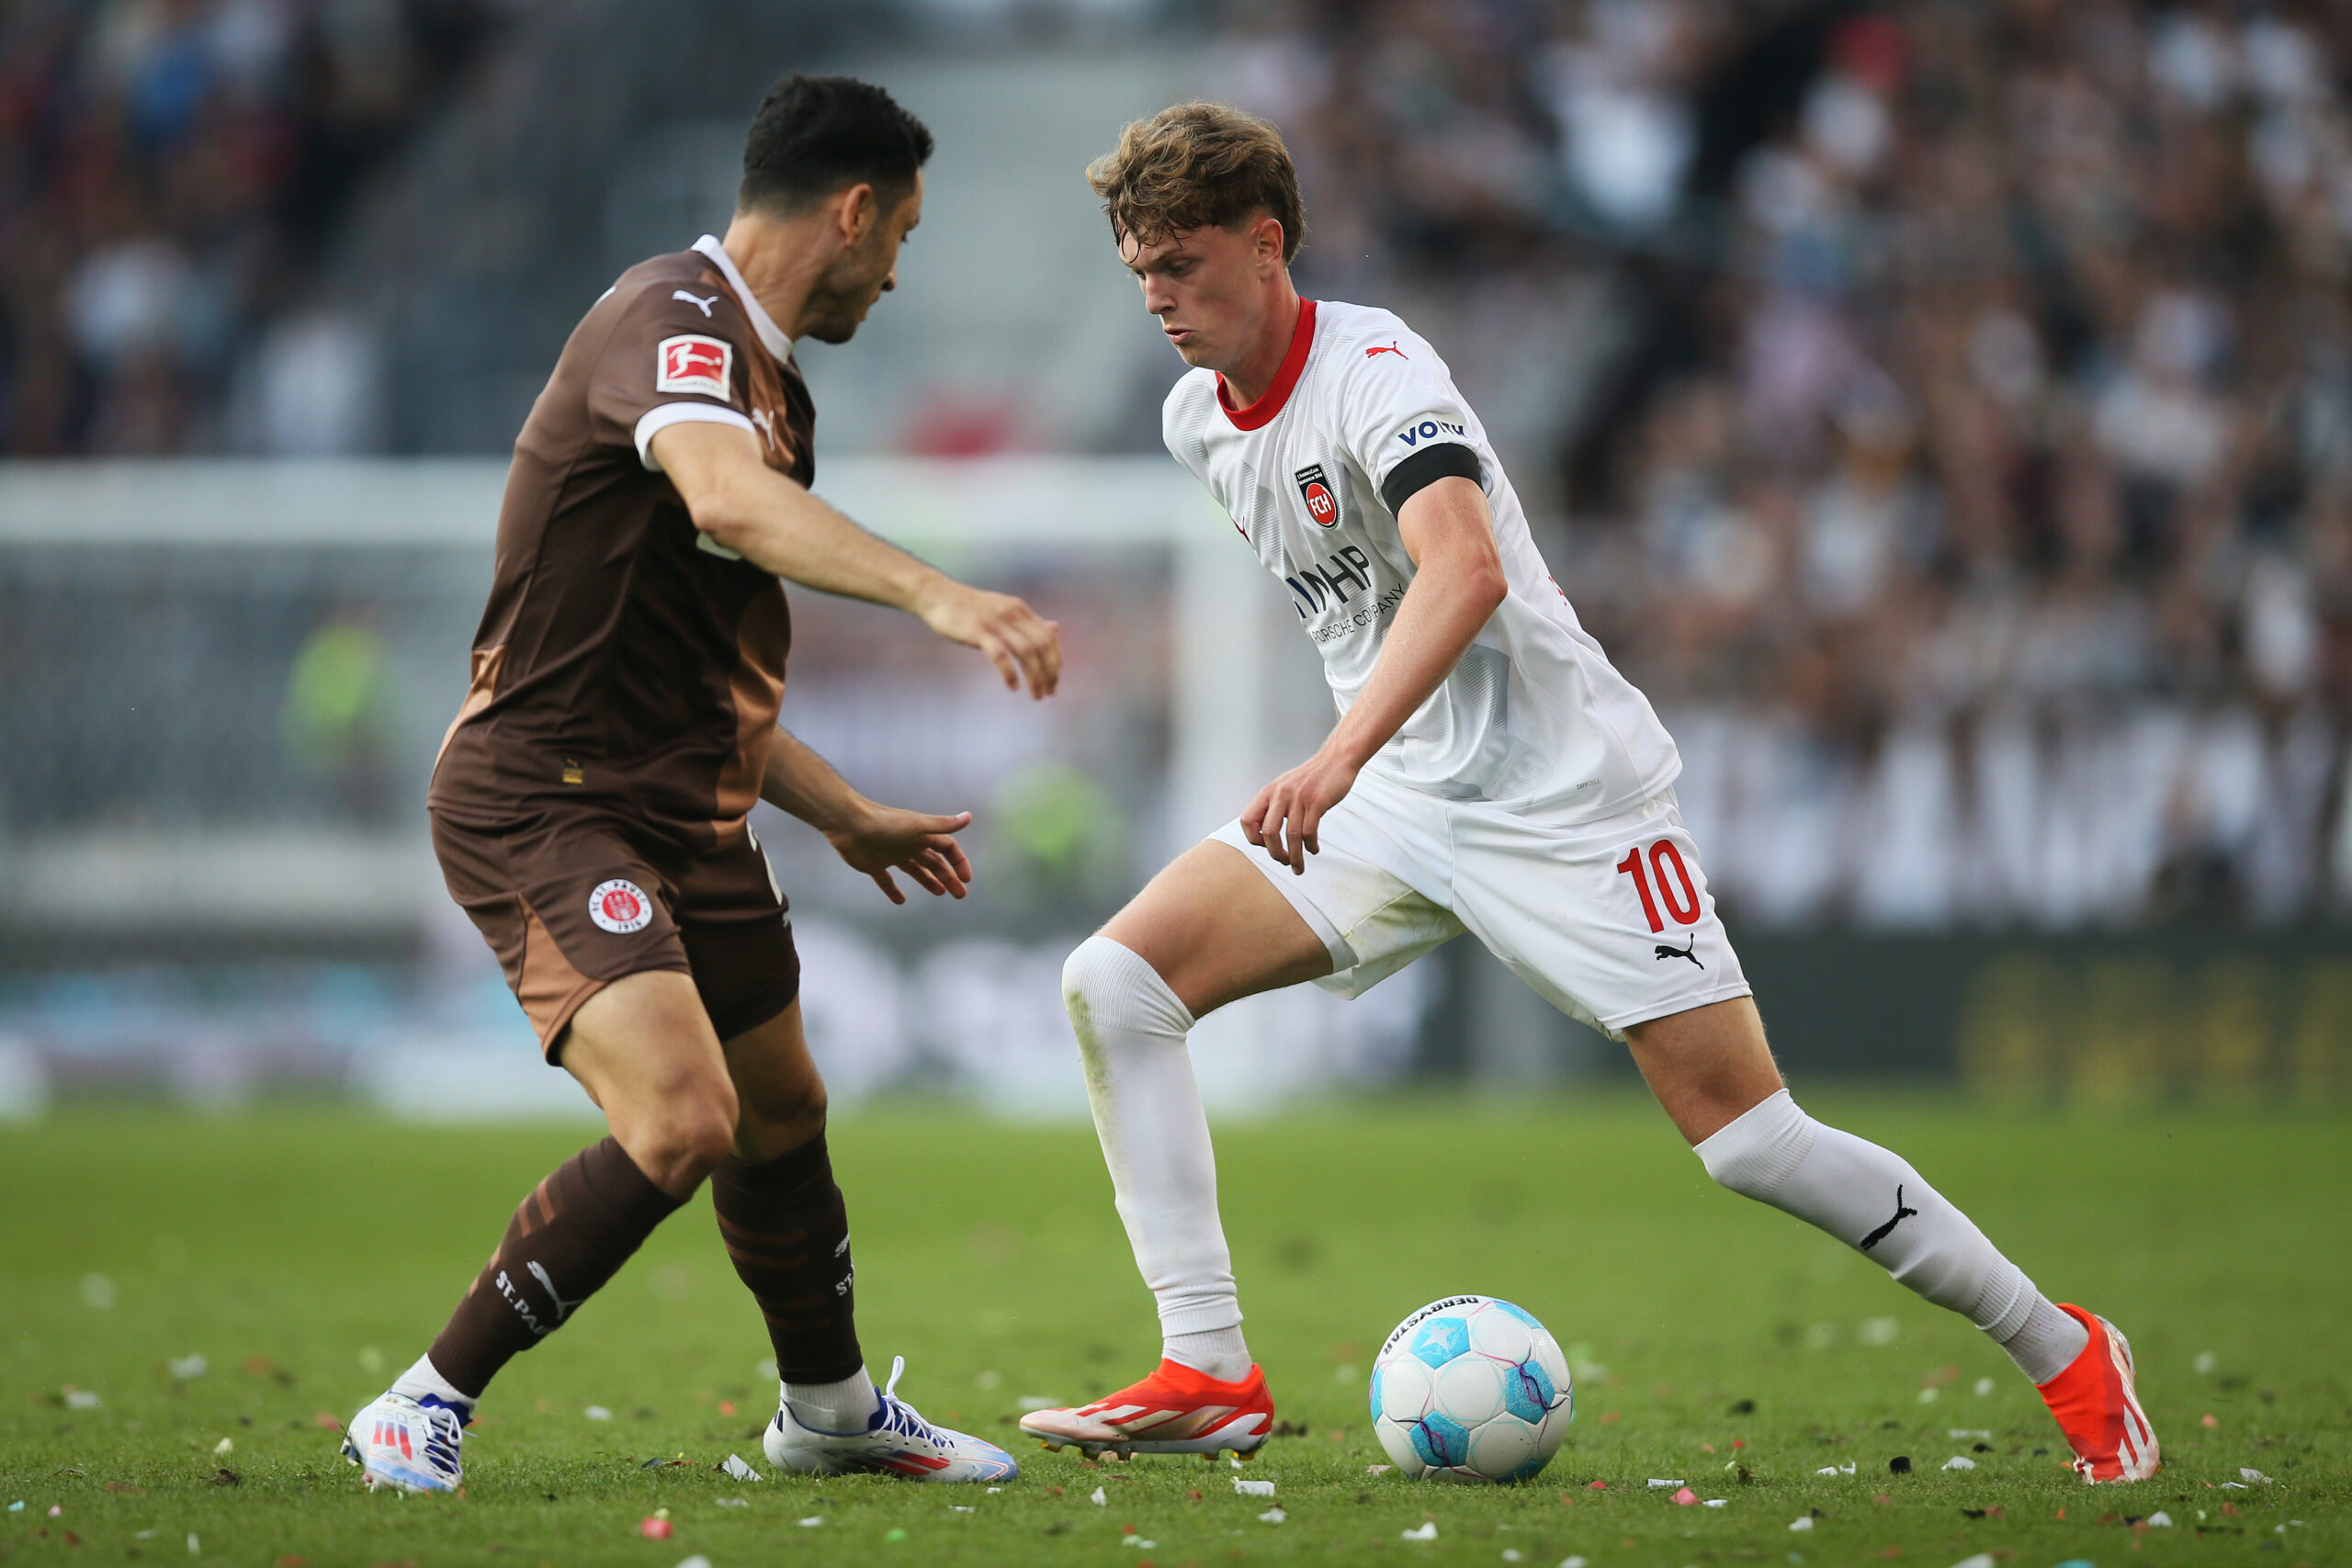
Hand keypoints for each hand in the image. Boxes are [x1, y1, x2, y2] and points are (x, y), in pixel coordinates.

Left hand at [824, 802, 975, 904]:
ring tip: (940, 893)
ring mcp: (891, 855)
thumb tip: (969, 817)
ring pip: (915, 870)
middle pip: (934, 862)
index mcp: (921, 835)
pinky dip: (893, 890)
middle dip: (948, 877)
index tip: (966, 879)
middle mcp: (908, 844)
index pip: (947, 848)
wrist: (849, 825)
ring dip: (928, 881)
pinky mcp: (874, 865)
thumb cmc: (885, 823)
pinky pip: (886, 880)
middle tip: (959, 894)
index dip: (958, 862)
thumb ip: (943, 825)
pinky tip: (901, 901)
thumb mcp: (918, 825)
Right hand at [917, 581, 1061, 698]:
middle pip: (1042, 646)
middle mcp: (1012, 614)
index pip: (1048, 637)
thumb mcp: (1005, 609)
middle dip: (1049, 672)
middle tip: (1048, 693)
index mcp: (1020, 610)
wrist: (937, 595)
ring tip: (1036, 694)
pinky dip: (1010, 673)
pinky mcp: (978, 631)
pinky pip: (1001, 655)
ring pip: (1026, 652)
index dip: (1055, 661)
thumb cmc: (970, 607)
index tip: (1054, 680)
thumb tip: (1055, 628)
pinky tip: (1013, 686)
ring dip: (1035, 677)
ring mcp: (996, 622)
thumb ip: (1029, 621)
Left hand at [1240, 747, 1360, 873]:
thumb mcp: (1284, 786)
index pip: (1248, 820)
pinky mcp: (1316, 802)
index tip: (1266, 846)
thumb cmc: (1311, 777)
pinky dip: (1310, 846)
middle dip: (1276, 854)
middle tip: (1284, 862)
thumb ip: (1274, 805)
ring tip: (1298, 867)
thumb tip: (1265, 831)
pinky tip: (1313, 849)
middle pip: (1268, 833)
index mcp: (1268, 792)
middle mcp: (1280, 794)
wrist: (1335, 760)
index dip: (1254, 838)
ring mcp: (1298, 798)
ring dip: (1295, 857)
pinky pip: (1309, 831)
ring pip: (1292, 836)